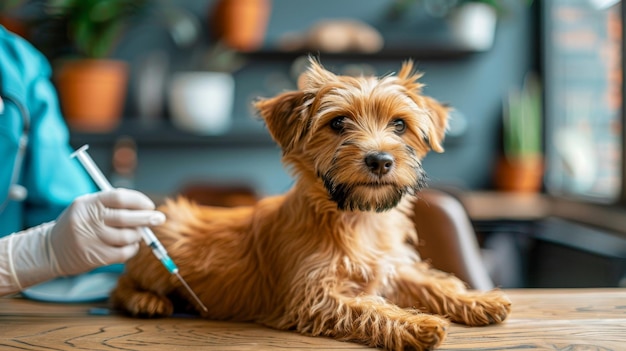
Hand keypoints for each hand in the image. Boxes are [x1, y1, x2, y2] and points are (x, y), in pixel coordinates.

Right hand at [48, 188, 165, 276]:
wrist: (51, 250)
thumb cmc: (79, 224)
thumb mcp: (88, 207)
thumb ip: (113, 205)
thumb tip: (147, 209)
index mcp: (87, 203)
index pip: (119, 197)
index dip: (139, 201)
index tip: (150, 205)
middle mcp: (88, 220)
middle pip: (125, 218)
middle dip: (147, 218)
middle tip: (159, 218)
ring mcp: (91, 240)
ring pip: (127, 237)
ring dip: (138, 235)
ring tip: (137, 234)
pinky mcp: (95, 257)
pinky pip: (124, 253)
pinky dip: (132, 249)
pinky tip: (130, 246)